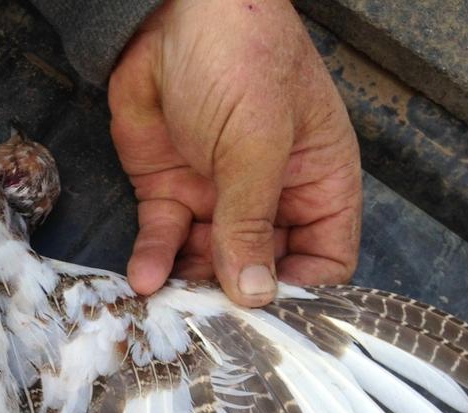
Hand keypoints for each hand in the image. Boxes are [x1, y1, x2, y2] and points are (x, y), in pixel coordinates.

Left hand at [109, 0, 361, 306]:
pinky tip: (144, 279)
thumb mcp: (255, 144)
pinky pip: (164, 241)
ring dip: (188, 288)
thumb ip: (251, 222)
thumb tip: (256, 292)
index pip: (323, 259)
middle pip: (259, 270)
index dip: (300, 293)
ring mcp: (217, 198)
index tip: (269, 323)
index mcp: (316, 184)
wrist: (171, 13)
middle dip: (234, 299)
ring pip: (206, 264)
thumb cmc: (241, 59)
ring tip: (170, 310)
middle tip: (208, 326)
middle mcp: (269, 199)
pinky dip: (154, 262)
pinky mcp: (169, 192)